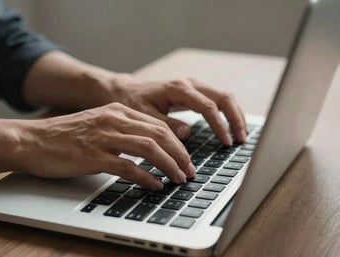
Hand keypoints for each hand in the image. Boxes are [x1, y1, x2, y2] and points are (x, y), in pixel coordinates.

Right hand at [17, 103, 195, 189]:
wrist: (32, 140)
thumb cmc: (65, 135)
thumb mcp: (98, 124)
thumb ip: (122, 130)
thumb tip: (149, 145)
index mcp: (117, 110)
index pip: (158, 124)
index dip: (177, 143)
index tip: (186, 158)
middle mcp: (113, 120)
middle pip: (159, 134)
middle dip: (180, 154)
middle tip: (189, 170)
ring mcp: (104, 137)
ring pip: (149, 148)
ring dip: (168, 165)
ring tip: (178, 178)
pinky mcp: (93, 156)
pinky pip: (128, 167)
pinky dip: (146, 177)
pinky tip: (154, 185)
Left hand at [105, 75, 246, 144]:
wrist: (127, 91)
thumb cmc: (134, 102)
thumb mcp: (146, 116)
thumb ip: (167, 124)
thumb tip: (187, 133)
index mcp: (179, 89)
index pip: (208, 107)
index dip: (220, 126)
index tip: (227, 142)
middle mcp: (190, 84)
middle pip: (223, 97)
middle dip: (235, 118)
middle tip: (241, 139)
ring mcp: (193, 86)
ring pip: (223, 97)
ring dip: (235, 115)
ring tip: (241, 135)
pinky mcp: (194, 91)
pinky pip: (216, 99)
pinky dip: (227, 113)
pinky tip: (230, 126)